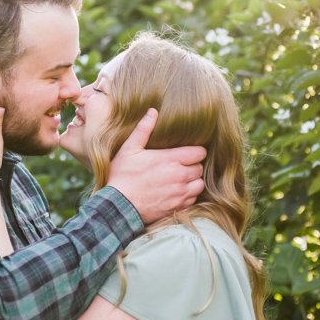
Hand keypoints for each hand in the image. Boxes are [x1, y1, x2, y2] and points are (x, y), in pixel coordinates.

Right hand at [107, 108, 205, 224]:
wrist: (119, 206)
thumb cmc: (122, 176)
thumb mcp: (129, 149)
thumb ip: (143, 129)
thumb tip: (153, 111)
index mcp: (170, 159)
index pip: (199, 153)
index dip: (195, 151)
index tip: (187, 153)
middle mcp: (179, 176)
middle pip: (200, 168)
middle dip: (193, 166)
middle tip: (181, 166)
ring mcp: (179, 193)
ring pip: (199, 185)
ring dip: (193, 181)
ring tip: (181, 179)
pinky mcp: (177, 207)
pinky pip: (192, 200)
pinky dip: (188, 196)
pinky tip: (176, 192)